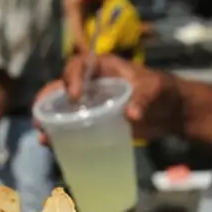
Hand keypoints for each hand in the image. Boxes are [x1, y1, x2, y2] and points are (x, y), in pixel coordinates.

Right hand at [35, 54, 184, 142]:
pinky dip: (62, 134)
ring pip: (64, 108)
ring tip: (43, 136)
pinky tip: (53, 146)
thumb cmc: (163, 90)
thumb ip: (143, 98)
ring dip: (50, 120)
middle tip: (40, 118)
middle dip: (48, 101)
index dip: (72, 78)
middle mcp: (92, 83)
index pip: (79, 65)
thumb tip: (131, 115)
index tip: (74, 96)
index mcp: (104, 67)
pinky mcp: (95, 121)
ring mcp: (92, 103)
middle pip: (63, 87)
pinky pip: (74, 125)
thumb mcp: (155, 89)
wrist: (172, 112)